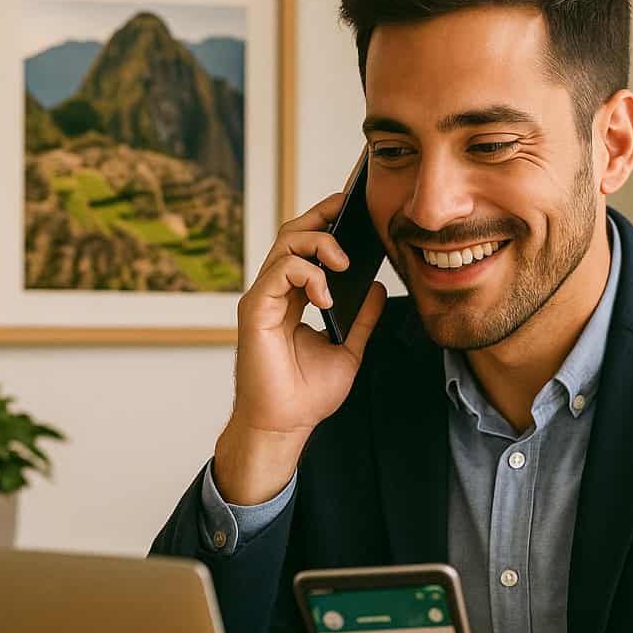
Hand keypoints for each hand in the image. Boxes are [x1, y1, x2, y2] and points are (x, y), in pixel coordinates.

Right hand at [214, 194, 386, 502]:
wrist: (285, 425)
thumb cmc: (307, 395)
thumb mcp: (348, 348)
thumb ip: (361, 317)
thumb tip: (377, 287)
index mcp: (294, 299)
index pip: (307, 248)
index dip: (328, 224)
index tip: (355, 210)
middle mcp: (275, 293)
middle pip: (293, 234)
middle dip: (322, 215)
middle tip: (349, 208)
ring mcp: (263, 298)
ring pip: (286, 243)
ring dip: (319, 244)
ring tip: (344, 262)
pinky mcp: (255, 309)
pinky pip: (280, 270)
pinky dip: (307, 274)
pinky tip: (326, 295)